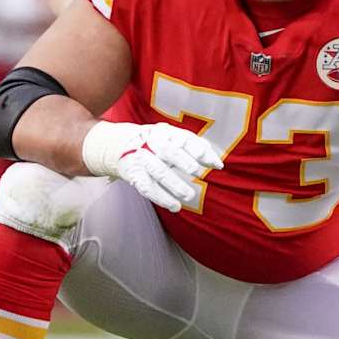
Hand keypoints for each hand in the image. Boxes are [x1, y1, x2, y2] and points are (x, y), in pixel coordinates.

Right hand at [81, 121, 223, 211]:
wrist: (120, 145)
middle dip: (184, 161)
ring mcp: (142, 158)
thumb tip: (218, 162)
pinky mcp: (133, 174)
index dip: (200, 150)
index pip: (185, 139)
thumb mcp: (174, 139)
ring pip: (159, 172)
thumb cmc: (157, 143)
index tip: (215, 164)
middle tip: (198, 172)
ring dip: (174, 184)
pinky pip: (147, 187)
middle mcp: (153, 143)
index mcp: (166, 132)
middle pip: (169, 151)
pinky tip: (175, 206)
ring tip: (189, 196)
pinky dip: (161, 197)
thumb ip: (196, 147)